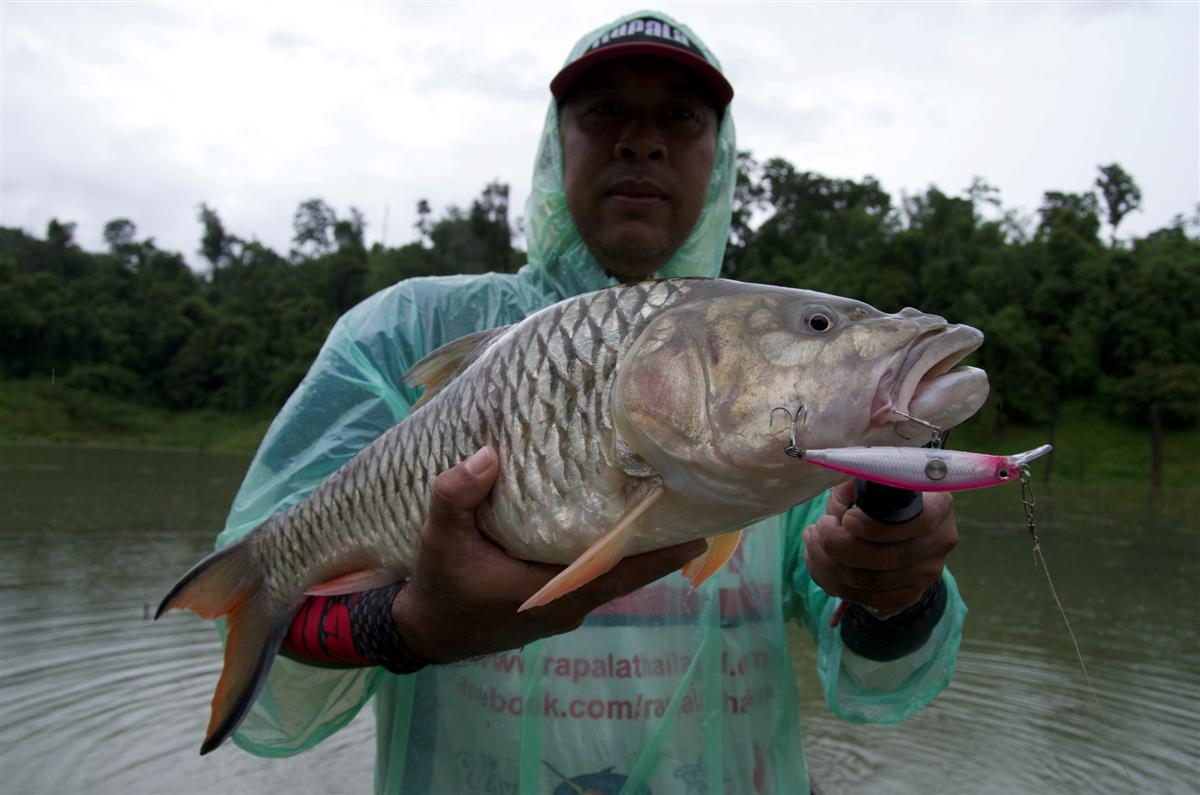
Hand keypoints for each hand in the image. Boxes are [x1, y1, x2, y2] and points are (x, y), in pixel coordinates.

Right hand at [392, 446, 705, 662]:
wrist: (427, 633)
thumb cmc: (441, 589)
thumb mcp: (439, 539)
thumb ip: (456, 496)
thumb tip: (486, 454)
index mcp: (553, 593)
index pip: (622, 573)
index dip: (660, 553)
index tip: (698, 529)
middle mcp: (570, 603)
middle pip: (629, 571)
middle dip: (658, 539)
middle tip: (688, 495)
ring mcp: (565, 606)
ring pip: (613, 573)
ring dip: (635, 544)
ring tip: (660, 499)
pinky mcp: (556, 602)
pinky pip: (595, 574)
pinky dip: (609, 551)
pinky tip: (614, 520)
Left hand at [803, 480, 956, 617]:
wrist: (901, 523)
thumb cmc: (882, 494)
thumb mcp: (871, 481)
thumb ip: (855, 486)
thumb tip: (839, 507)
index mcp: (939, 506)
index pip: (915, 523)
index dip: (874, 526)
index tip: (845, 519)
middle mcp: (940, 542)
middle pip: (886, 558)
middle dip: (839, 544)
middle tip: (819, 528)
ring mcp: (927, 573)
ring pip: (870, 582)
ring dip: (828, 564)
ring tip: (812, 541)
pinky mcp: (909, 594)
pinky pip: (867, 599)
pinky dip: (833, 583)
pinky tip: (818, 563)